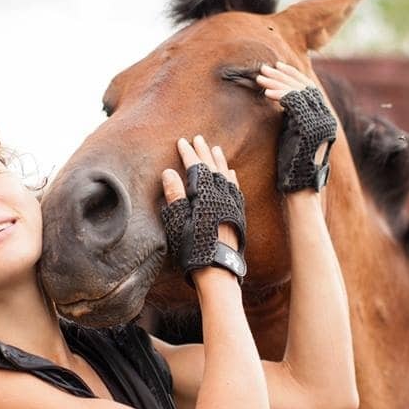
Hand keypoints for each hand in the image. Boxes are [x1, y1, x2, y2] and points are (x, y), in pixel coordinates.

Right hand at [162, 135, 240, 250]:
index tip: (182, 141)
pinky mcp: (238, 215)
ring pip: (227, 176)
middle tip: (198, 138)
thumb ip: (175, 196)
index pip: (196, 168)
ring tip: (216, 148)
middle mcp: (221, 196)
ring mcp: (232, 205)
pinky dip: (232, 178)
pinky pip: (236, 189)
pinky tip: (231, 173)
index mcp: (205, 196)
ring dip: (220, 161)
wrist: (219, 270)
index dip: (188, 154)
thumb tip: (170, 172)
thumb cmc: (194, 249)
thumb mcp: (178, 223)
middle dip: (204, 152)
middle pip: (213, 167)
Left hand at [257, 62, 330, 165]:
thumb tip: (283, 98)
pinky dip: (279, 95)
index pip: (309, 88)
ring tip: (260, 78)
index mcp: (324, 117)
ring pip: (297, 92)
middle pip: (303, 86)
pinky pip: (294, 102)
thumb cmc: (292, 164)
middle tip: (264, 68)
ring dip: (277, 82)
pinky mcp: (310, 126)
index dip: (293, 75)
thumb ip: (293, 116)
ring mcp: (320, 121)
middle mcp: (325, 117)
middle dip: (282, 75)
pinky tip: (266, 93)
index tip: (277, 67)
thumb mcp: (294, 133)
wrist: (299, 187)